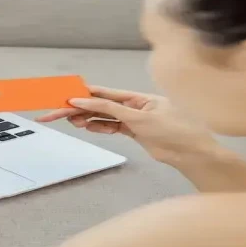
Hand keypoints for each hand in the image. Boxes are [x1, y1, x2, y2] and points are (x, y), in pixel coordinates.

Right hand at [36, 86, 217, 164]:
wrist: (191, 154)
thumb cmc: (174, 131)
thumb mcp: (138, 117)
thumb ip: (109, 108)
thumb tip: (84, 99)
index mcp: (135, 96)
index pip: (102, 93)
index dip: (81, 95)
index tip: (63, 97)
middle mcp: (133, 105)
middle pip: (98, 104)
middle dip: (77, 109)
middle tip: (55, 114)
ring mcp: (132, 118)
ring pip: (102, 116)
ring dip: (86, 118)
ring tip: (70, 122)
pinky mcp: (133, 132)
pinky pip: (110, 126)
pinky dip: (98, 127)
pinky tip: (86, 126)